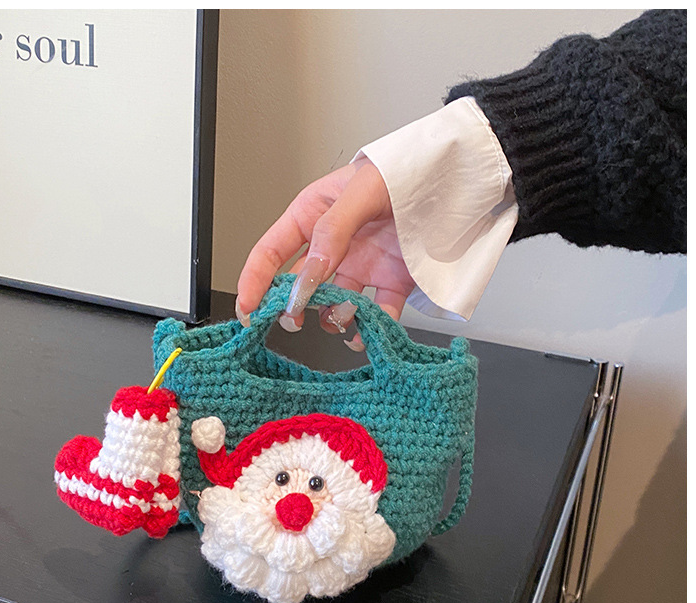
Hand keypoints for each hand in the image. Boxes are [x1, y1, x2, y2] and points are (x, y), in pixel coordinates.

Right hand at [236, 157, 414, 342]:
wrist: (452, 177)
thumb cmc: (402, 171)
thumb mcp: (360, 191)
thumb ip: (332, 232)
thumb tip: (308, 275)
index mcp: (312, 216)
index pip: (270, 253)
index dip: (254, 281)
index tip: (248, 310)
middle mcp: (333, 246)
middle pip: (299, 285)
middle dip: (292, 307)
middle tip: (294, 319)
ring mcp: (361, 266)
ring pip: (334, 304)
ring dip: (334, 317)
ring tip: (345, 314)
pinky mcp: (390, 282)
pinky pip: (376, 314)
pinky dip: (372, 329)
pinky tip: (368, 334)